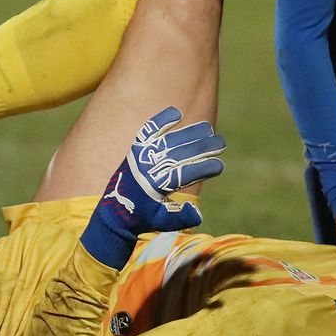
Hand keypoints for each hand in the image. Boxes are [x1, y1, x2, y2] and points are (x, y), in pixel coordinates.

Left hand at [80, 107, 225, 267]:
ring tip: (208, 128)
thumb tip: (198, 213)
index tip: (219, 166)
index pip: (183, 175)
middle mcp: (148, 168)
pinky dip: (162, 121)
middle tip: (221, 143)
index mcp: (155, 187)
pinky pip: (149, 131)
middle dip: (202, 148)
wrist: (113, 210)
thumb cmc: (141, 217)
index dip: (202, 169)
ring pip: (169, 140)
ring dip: (190, 133)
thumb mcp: (160, 222)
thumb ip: (180, 218)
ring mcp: (141, 156)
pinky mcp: (136, 149)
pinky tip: (177, 113)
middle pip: (180, 154)